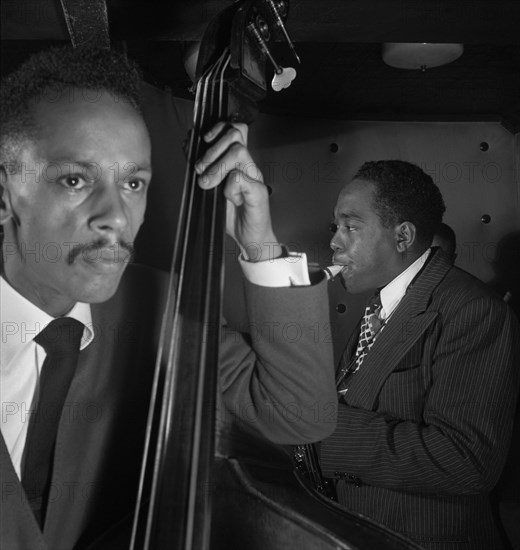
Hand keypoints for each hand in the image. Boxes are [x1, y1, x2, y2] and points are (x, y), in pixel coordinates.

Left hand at [194, 121, 282, 261]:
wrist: (250, 238)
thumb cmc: (233, 215)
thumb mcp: (211, 188)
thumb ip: (203, 168)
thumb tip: (188, 146)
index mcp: (239, 163)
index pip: (234, 130)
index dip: (218, 128)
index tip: (203, 139)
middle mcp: (248, 166)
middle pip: (235, 135)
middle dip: (212, 150)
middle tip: (201, 170)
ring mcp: (255, 177)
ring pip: (238, 152)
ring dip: (217, 167)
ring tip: (208, 184)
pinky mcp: (259, 192)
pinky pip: (240, 178)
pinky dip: (229, 188)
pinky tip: (228, 198)